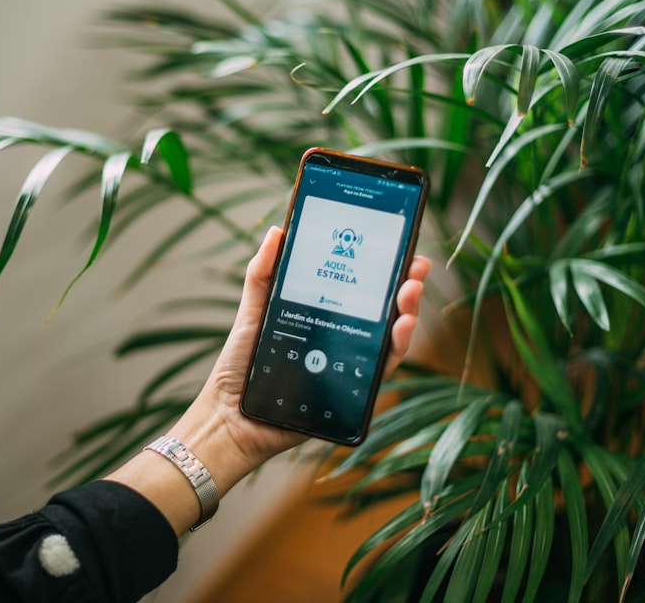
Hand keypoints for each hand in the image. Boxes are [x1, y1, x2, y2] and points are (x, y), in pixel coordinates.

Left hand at [172, 226, 430, 488]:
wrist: (229, 413)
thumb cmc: (241, 365)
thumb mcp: (253, 312)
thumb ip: (263, 274)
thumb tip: (277, 231)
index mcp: (324, 319)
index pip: (361, 291)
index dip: (384, 270)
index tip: (400, 247)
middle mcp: (342, 342)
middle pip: (383, 312)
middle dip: (406, 287)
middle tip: (416, 267)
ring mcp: (349, 368)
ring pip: (390, 339)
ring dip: (408, 314)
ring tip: (410, 293)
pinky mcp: (351, 395)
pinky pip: (380, 372)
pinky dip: (395, 349)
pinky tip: (400, 329)